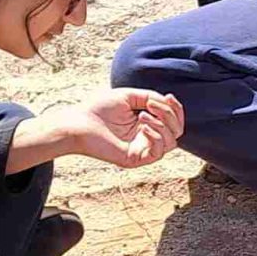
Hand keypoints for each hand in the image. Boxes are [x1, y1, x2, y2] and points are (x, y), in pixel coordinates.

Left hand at [35, 88, 183, 167]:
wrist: (79, 123)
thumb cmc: (99, 108)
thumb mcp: (129, 96)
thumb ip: (150, 97)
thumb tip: (167, 103)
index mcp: (146, 123)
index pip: (173, 120)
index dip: (176, 109)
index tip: (168, 96)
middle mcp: (146, 137)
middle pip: (176, 131)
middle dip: (170, 115)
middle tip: (151, 105)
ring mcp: (142, 149)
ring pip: (171, 142)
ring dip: (162, 125)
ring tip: (142, 116)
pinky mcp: (135, 159)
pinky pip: (158, 152)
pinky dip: (156, 137)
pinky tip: (142, 127)